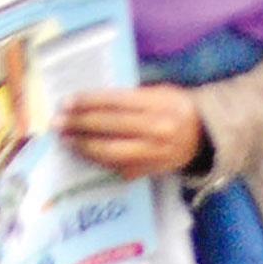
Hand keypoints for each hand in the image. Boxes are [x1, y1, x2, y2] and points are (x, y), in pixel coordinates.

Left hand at [60, 86, 204, 178]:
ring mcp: (153, 154)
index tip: (66, 102)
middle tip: (57, 123)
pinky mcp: (150, 171)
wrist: (204, 136)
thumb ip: (130, 97)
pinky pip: (118, 167)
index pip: (116, 102)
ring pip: (111, 153)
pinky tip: (82, 154)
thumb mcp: (159, 92)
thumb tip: (90, 101)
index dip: (88, 103)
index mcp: (158, 105)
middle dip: (79, 125)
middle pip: (110, 128)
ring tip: (64, 140)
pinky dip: (97, 161)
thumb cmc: (177, 107)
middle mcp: (156, 131)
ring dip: (83, 146)